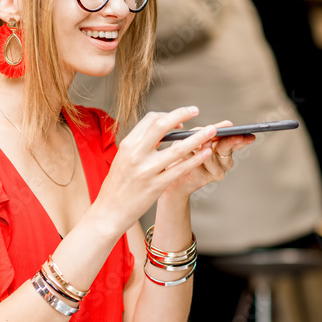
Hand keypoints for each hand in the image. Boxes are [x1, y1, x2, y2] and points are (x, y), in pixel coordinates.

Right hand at [92, 107, 220, 234]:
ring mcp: (146, 170)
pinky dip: (196, 159)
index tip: (180, 120)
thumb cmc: (118, 185)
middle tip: (195, 110)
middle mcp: (136, 154)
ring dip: (198, 137)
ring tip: (212, 131)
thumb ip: (141, 144)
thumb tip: (163, 132)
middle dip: (182, 114)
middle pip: (162, 126)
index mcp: (128, 144)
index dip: (168, 116)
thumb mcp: (123, 158)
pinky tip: (206, 153)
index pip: (150, 120)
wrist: (109, 211)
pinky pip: (180, 169)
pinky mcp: (156, 186)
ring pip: (177, 148)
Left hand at [162, 120, 254, 199]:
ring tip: (200, 142)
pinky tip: (185, 153)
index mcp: (224, 149)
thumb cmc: (184, 155)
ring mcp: (215, 172)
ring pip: (210, 157)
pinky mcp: (203, 179)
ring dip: (204, 148)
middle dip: (230, 141)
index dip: (242, 138)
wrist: (174, 176)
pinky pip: (197, 165)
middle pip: (227, 148)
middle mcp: (223, 161)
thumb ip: (203, 133)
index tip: (248, 135)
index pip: (236, 142)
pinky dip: (190, 157)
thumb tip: (211, 129)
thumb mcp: (194, 138)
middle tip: (233, 136)